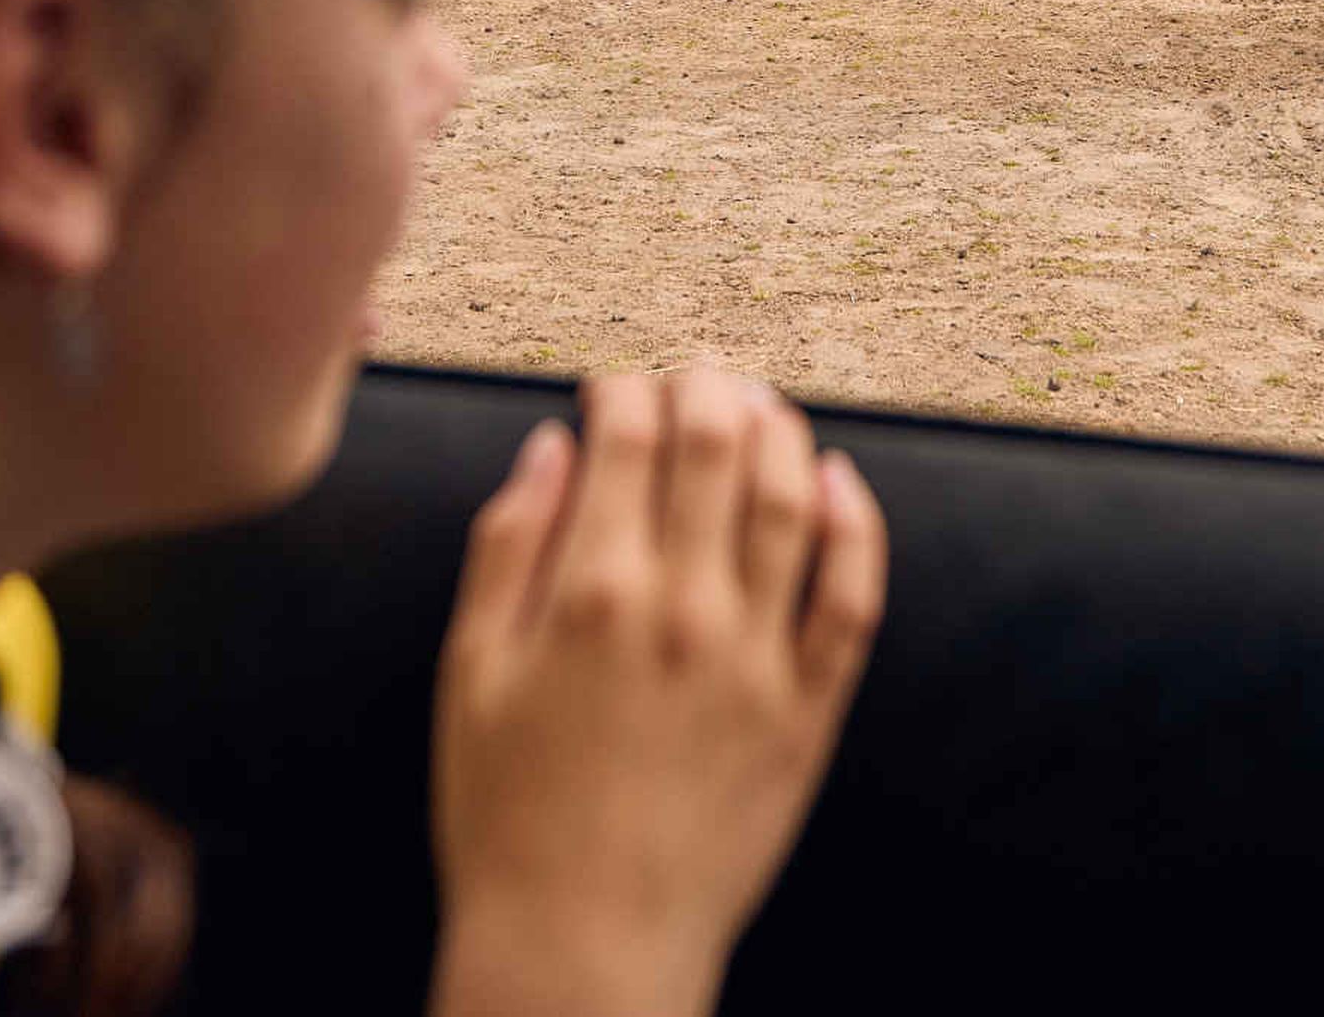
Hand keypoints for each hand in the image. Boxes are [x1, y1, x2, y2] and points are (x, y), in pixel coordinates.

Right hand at [429, 367, 886, 1016]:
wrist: (583, 946)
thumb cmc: (506, 815)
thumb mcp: (468, 674)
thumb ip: (506, 547)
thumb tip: (551, 446)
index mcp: (592, 592)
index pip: (627, 438)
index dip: (621, 390)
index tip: (610, 386)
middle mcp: (685, 609)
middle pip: (718, 447)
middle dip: (705, 389)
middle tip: (693, 378)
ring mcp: (756, 659)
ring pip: (793, 501)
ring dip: (780, 433)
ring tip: (760, 409)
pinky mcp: (807, 712)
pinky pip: (852, 598)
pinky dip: (855, 527)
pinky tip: (841, 484)